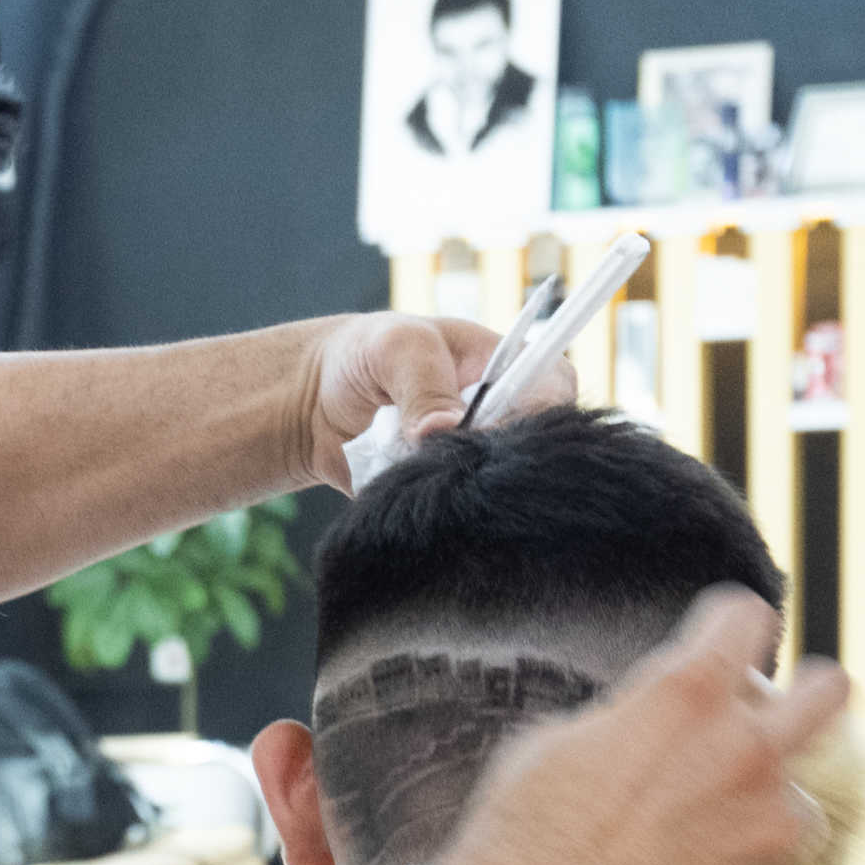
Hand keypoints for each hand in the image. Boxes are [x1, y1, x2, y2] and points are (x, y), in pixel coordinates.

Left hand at [302, 314, 577, 492]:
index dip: (530, 418)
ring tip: (405, 466)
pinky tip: (402, 496)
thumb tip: (442, 430)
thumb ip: (424, 384)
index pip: (552, 396)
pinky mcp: (445, 497)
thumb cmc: (368, 353)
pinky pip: (450, 516)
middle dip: (485, 461)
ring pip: (488, 491)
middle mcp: (503, 421)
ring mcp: (473, 463)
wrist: (312, 398)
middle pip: (527, 454)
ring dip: (449, 487)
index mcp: (512, 370)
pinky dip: (426, 511)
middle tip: (435, 455)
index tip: (483, 433)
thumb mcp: (396, 348)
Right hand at [437, 587, 849, 864]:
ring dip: (762, 804)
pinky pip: (779, 861)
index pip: (744, 617)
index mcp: (683, 693)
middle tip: (779, 710)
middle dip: (810, 692)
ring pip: (799, 794)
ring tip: (699, 832)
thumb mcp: (561, 740)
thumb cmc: (526, 828)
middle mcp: (743, 746)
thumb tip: (649, 722)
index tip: (717, 638)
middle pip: (830, 690)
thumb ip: (630, 718)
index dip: (726, 624)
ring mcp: (768, 820)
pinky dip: (747, 864)